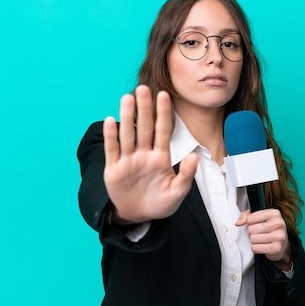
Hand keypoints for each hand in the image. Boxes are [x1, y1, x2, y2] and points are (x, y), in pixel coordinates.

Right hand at [103, 85, 198, 223]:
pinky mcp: (113, 169)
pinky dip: (111, 136)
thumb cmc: (160, 203)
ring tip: (126, 98)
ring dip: (127, 117)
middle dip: (144, 109)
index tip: (164, 95)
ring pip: (127, 135)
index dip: (163, 113)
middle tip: (143, 88)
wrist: (138, 216)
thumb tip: (194, 157)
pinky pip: (112, 150)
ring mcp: (128, 160)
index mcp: (160, 157)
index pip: (163, 131)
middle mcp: (144, 154)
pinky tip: (110, 121)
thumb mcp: (177, 193)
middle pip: (144, 128)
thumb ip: (185, 175)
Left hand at [235, 208, 291, 269]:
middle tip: (260, 233)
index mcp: (274, 213)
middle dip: (252, 233)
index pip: (250, 218)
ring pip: (252, 239)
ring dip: (254, 241)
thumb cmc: (269, 229)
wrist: (282, 244)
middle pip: (251, 229)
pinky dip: (256, 248)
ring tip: (261, 239)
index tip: (257, 224)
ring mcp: (279, 236)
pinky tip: (262, 246)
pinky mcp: (276, 248)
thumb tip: (238, 223)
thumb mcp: (259, 217)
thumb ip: (246, 216)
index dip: (250, 223)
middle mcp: (278, 224)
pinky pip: (255, 248)